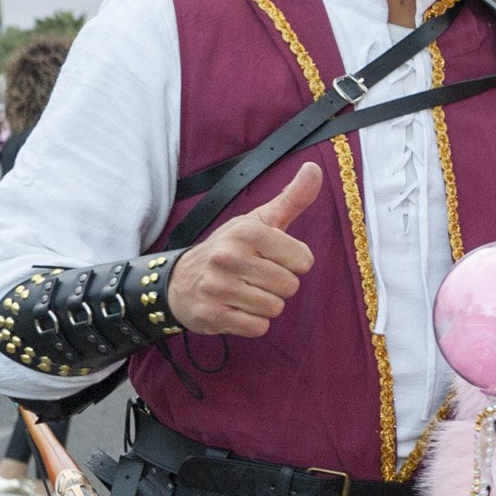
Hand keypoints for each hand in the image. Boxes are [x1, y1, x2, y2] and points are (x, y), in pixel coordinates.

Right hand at [167, 164, 320, 337]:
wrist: (180, 281)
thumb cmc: (232, 248)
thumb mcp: (261, 221)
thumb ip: (292, 198)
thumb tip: (315, 168)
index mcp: (247, 232)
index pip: (303, 260)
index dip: (293, 263)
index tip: (272, 258)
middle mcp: (229, 256)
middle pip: (290, 286)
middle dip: (278, 285)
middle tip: (255, 277)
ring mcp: (218, 286)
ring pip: (275, 307)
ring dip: (265, 304)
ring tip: (244, 291)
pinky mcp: (212, 314)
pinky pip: (258, 327)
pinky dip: (252, 322)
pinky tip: (236, 308)